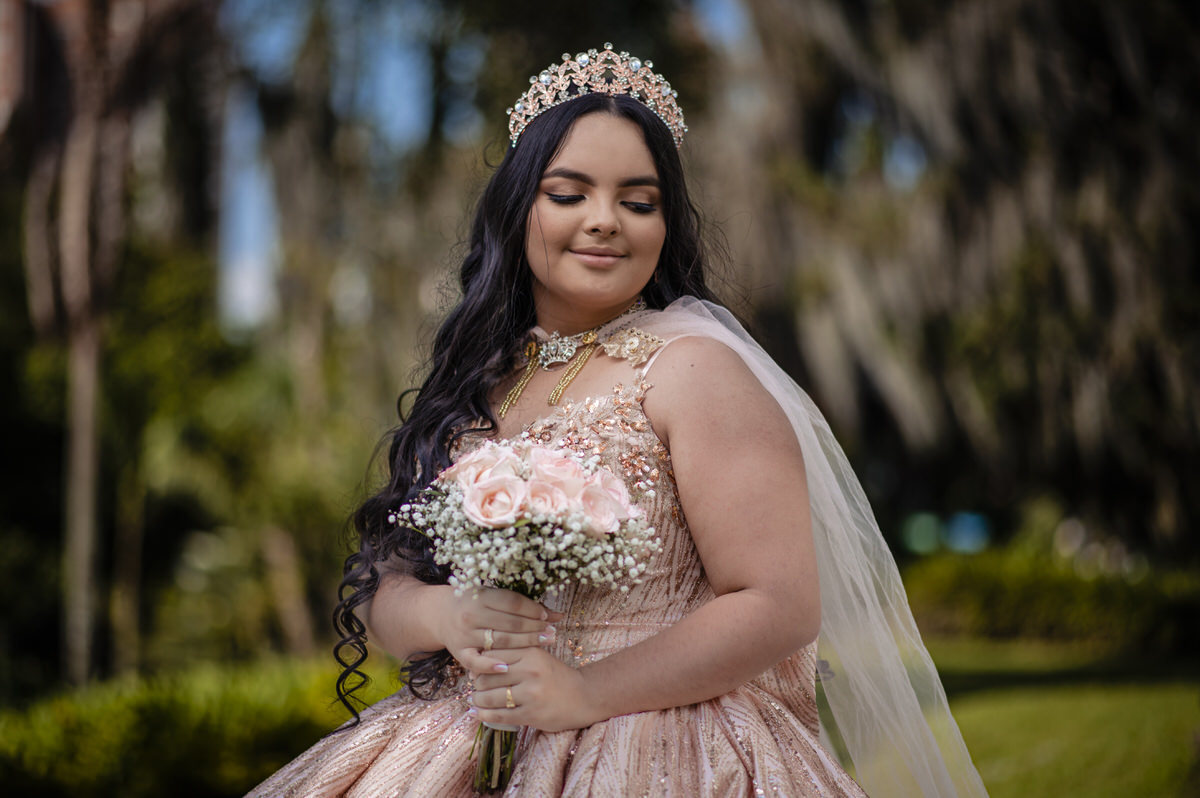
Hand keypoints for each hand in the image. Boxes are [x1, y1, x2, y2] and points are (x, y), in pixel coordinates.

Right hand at [433, 587, 561, 675]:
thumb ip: (517, 603)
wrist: (439, 614)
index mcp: (480, 597)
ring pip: (500, 641)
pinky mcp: (459, 652)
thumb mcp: (490, 596)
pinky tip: (506, 668)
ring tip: (545, 643)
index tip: (547, 616)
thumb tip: (553, 614)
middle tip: (553, 632)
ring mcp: (465, 635)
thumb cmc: (472, 603)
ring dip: (526, 643)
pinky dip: (490, 666)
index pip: (513, 603)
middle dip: (535, 628)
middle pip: (510, 623)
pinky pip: (476, 662)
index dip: (533, 609)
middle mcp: (472, 616)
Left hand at [471, 647, 602, 731]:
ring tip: (475, 700)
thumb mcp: (538, 657)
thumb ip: (514, 656)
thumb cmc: (556, 676)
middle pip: (489, 676)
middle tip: (476, 687)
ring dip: (478, 700)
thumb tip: (478, 664)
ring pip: (491, 696)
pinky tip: (476, 714)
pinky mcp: (532, 714)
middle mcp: (531, 670)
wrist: (584, 696)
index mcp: (531, 652)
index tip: (477, 671)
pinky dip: (484, 715)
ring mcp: (531, 693)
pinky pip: (500, 715)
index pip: (493, 655)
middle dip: (478, 683)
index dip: (480, 664)